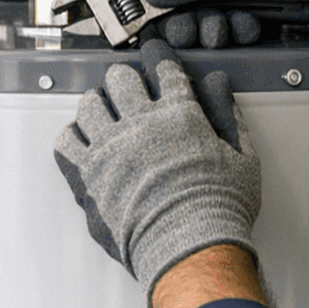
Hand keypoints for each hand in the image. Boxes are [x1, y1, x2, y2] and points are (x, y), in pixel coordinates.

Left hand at [54, 39, 260, 294]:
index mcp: (180, 114)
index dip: (160, 60)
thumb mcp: (242, 157)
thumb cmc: (218, 210)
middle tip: (128, 90)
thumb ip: (228, 115)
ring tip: (104, 113)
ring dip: (97, 104)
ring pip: (89, 103)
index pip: (164, 70)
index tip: (156, 59)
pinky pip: (66, 142)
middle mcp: (140, 123)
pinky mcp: (88, 174)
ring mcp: (110, 147)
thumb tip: (217, 84)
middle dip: (125, 80)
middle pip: (120, 78)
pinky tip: (83, 140)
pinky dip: (73, 136)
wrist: (189, 248)